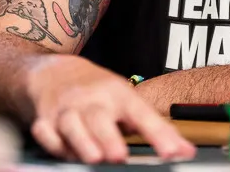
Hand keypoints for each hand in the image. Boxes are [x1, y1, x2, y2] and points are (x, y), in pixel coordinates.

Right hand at [27, 55, 194, 163]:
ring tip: (94, 158)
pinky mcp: (44, 120)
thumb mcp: (126, 100)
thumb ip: (155, 128)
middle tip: (120, 156)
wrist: (54, 71)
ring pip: (71, 126)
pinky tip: (63, 150)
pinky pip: (46, 133)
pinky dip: (53, 143)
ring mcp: (66, 110)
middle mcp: (91, 101)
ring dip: (82, 143)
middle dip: (109, 138)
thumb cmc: (97, 91)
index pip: (141, 113)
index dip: (158, 133)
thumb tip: (186, 151)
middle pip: (99, 118)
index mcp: (117, 94)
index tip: (172, 152)